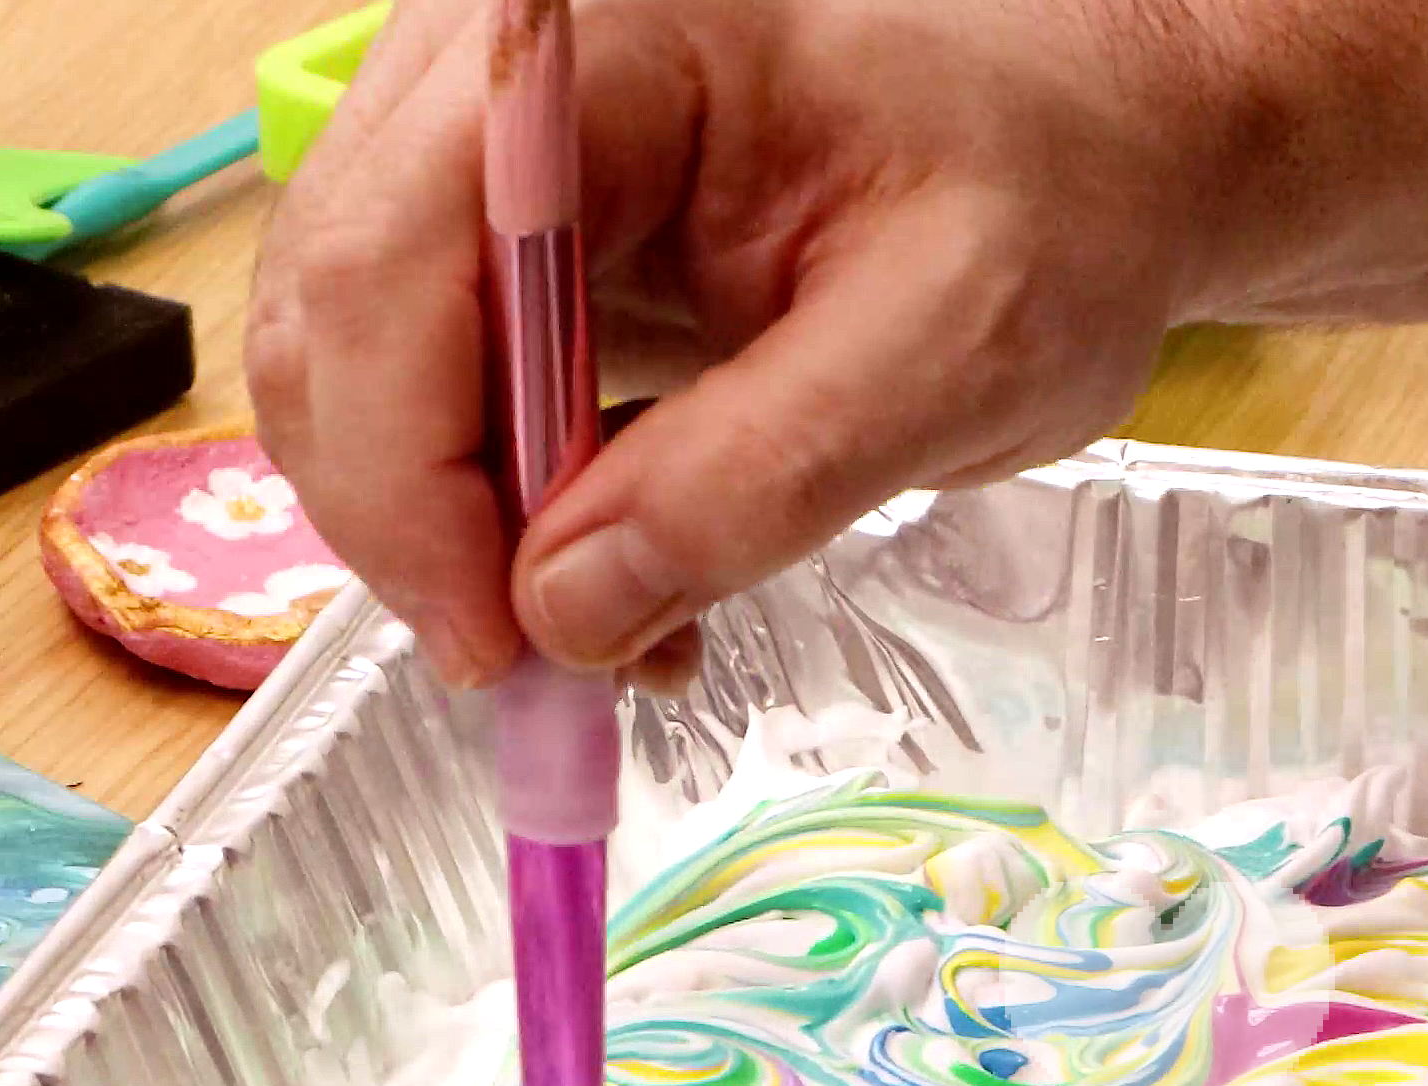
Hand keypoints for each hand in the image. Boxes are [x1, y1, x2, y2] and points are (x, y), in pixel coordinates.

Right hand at [247, 0, 1252, 685]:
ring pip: (359, 377)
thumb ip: (758, 477)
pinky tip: (620, 590)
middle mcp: (496, 84)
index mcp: (596, 48)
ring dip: (456, 541)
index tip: (497, 647)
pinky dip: (497, 522)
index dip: (409, 477)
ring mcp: (483, 161)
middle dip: (420, 527)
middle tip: (545, 681)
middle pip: (338, 324)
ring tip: (615, 641)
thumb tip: (564, 612)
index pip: (395, 261)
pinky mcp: (506, 248)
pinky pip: (430, 399)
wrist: (1088, 163)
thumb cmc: (1047, 205)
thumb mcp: (951, 350)